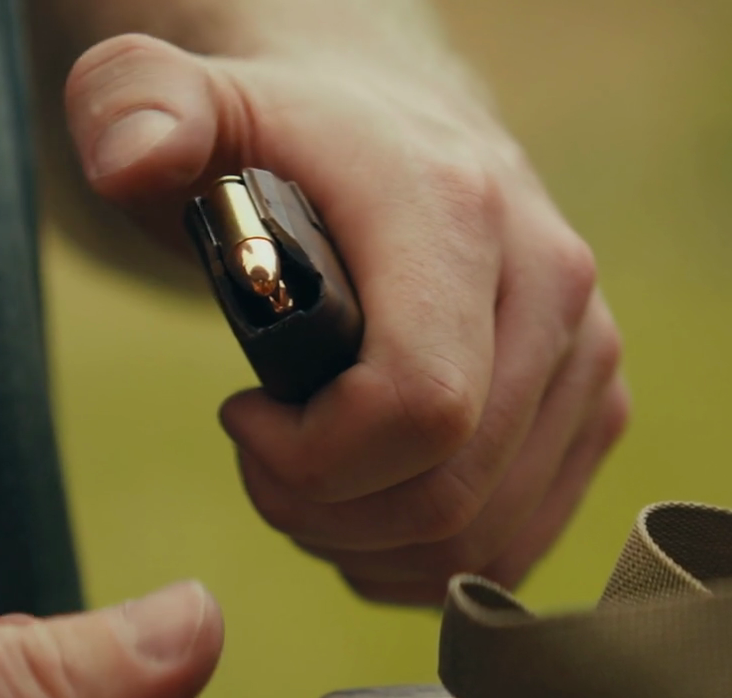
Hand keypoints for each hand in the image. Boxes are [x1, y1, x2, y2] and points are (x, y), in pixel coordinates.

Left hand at [61, 33, 630, 604]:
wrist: (387, 130)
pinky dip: (422, 562)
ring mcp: (588, 354)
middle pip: (448, 495)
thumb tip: (133, 162)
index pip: (418, 406)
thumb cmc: (274, 140)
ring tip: (308, 477)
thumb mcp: (177, 100)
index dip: (311, 458)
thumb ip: (135, 108)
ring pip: (482, 541)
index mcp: (458, 213)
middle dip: (323, 513)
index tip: (241, 413)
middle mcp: (552, 282)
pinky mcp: (598, 409)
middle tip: (261, 461)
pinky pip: (514, 551)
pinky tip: (365, 504)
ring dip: (367, 545)